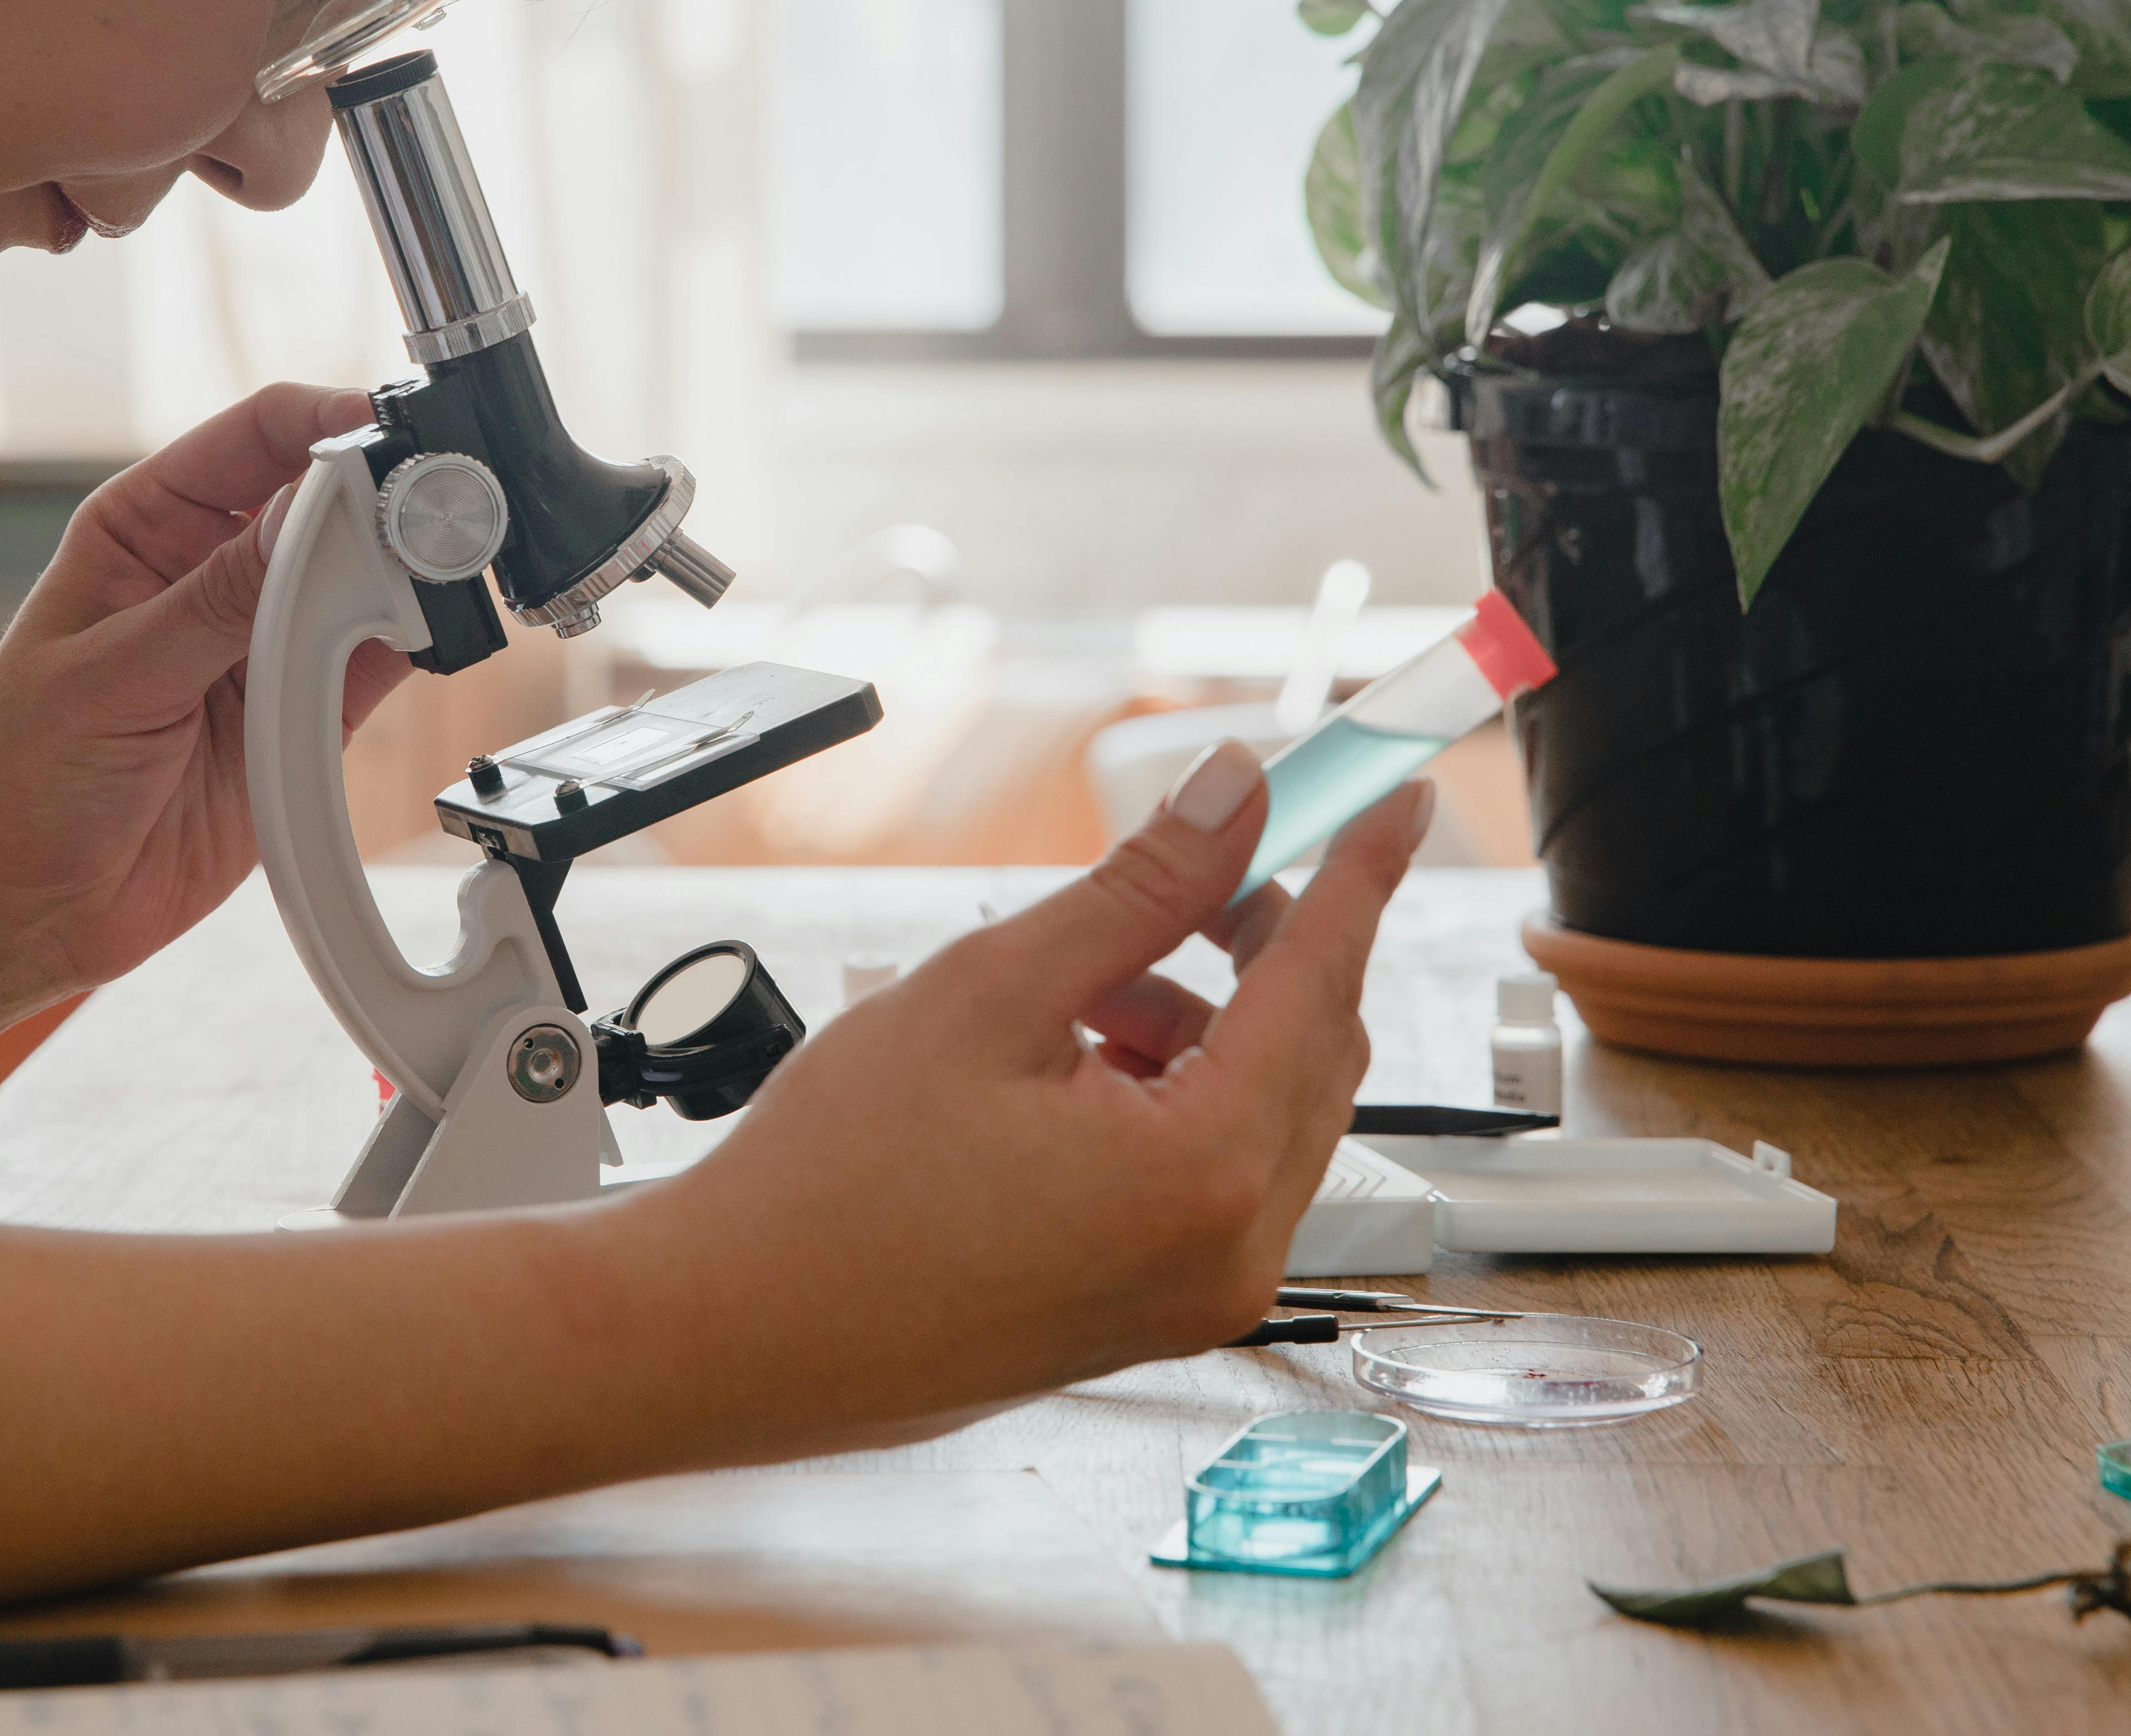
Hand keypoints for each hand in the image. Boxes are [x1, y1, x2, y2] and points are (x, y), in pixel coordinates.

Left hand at [0, 385, 411, 1009]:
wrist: (23, 916)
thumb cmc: (15, 782)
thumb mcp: (109, 677)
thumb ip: (218, 600)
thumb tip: (313, 512)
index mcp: (145, 528)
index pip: (256, 436)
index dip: (329, 421)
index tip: (388, 434)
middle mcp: (211, 572)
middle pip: (326, 500)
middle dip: (383, 499)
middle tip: (432, 516)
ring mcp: (261, 643)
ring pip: (363, 578)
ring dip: (404, 573)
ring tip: (435, 580)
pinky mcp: (301, 715)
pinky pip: (374, 661)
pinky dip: (412, 647)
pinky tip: (428, 637)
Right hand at [632, 742, 1428, 1437]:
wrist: (737, 1333)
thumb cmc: (832, 1186)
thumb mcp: (988, 993)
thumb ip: (1136, 890)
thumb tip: (1234, 799)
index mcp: (1200, 1174)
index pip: (1322, 982)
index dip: (1358, 873)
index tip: (1393, 798)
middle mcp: (1227, 1254)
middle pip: (1314, 1052)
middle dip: (1264, 944)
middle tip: (1196, 867)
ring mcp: (1196, 1299)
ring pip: (1263, 1111)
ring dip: (1201, 1020)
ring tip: (1074, 990)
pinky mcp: (1156, 1314)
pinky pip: (1214, 1175)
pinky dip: (1171, 1095)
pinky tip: (1067, 1066)